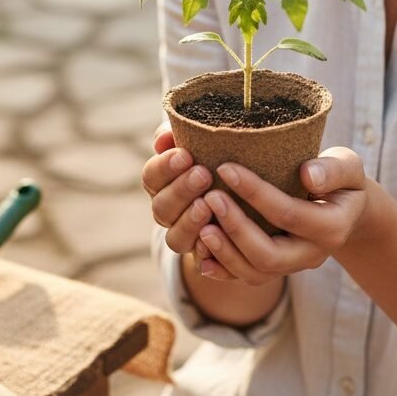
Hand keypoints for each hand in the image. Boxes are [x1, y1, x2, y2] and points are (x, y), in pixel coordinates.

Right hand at [141, 123, 214, 257]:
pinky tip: (216, 235)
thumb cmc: (216, 158)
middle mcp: (168, 211)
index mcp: (162, 183)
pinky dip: (204, 252)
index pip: (152, 176)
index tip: (185, 154)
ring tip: (208, 205)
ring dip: (189, 221)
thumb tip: (165, 135)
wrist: (244, 198)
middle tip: (203, 174)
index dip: (164, 167)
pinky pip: (198, 261)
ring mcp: (184, 236)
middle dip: (181, 190)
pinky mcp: (204, 257)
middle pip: (162, 207)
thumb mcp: (202, 142)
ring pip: (175, 237)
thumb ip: (181, 134)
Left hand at [196, 147, 370, 283]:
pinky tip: (201, 255)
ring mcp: (292, 266)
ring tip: (201, 226)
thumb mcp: (348, 167)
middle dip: (236, 228)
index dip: (255, 192)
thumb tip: (307, 175)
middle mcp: (311, 255)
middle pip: (268, 255)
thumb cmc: (341, 179)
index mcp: (331, 228)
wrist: (344, 209)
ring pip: (255, 273)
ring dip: (225, 252)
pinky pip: (246, 278)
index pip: (287, 213)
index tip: (225, 167)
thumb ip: (333, 169)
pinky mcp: (275, 270)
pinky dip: (222, 269)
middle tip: (210, 197)